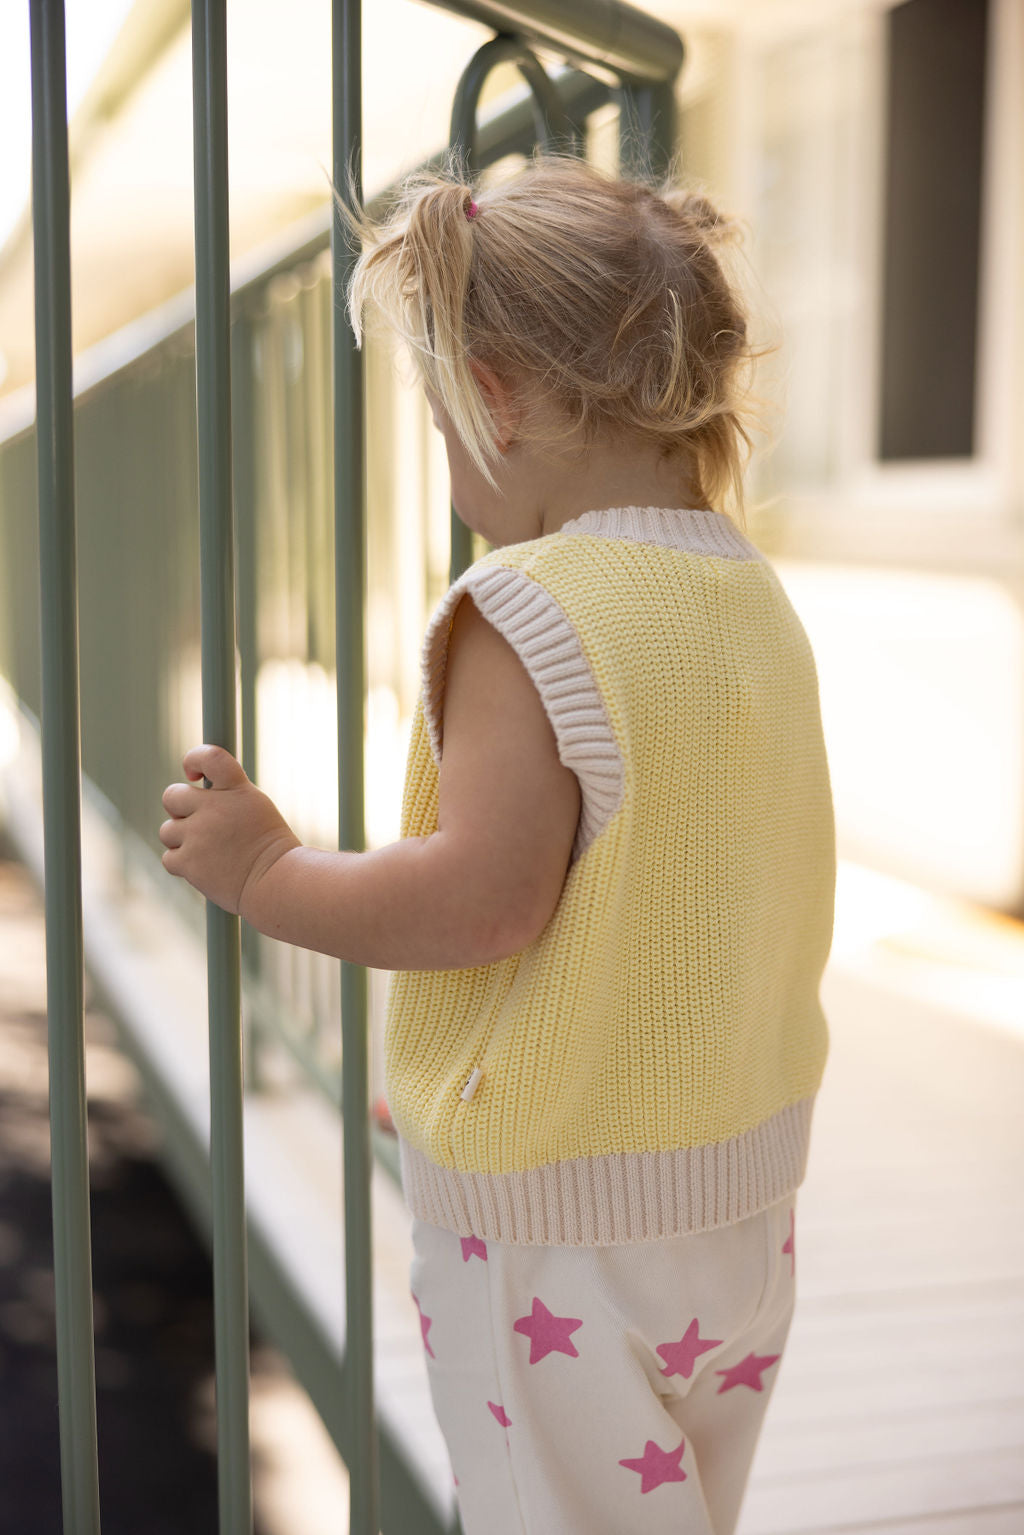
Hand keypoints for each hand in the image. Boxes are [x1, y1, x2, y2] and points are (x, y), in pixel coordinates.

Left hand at [159, 745, 299, 916]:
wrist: (277, 884)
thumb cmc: (271, 849)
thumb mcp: (256, 809)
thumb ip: (227, 797)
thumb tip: (193, 797)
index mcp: (237, 790)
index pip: (210, 757)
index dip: (194, 759)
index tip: (193, 774)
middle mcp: (215, 808)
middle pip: (172, 796)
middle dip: (179, 810)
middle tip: (197, 824)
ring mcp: (199, 834)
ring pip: (167, 830)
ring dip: (182, 841)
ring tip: (208, 852)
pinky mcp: (188, 862)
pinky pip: (169, 858)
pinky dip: (183, 865)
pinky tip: (205, 868)